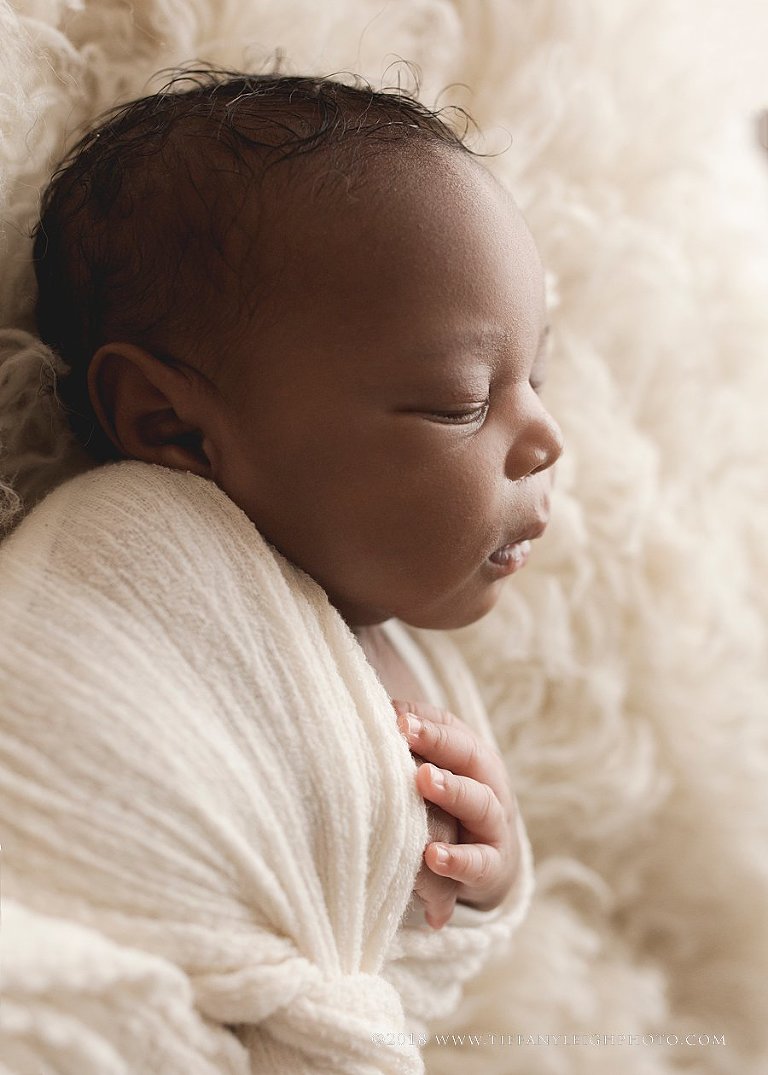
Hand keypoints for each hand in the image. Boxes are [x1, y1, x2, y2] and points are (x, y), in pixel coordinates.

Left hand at [392, 698, 519, 929]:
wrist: (489, 862)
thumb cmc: (450, 807)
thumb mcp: (438, 771)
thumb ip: (416, 741)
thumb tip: (383, 709)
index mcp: (475, 758)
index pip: (454, 731)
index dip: (427, 724)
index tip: (396, 719)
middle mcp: (490, 785)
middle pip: (471, 757)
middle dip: (439, 743)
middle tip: (406, 733)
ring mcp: (495, 826)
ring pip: (480, 803)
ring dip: (453, 790)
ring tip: (423, 780)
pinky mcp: (493, 867)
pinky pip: (480, 863)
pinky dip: (459, 860)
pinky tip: (432, 856)